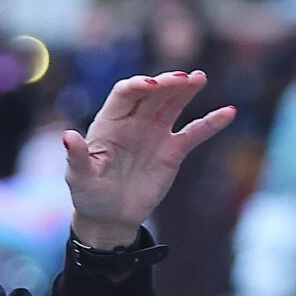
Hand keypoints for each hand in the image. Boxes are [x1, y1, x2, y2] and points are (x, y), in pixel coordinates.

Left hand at [62, 71, 235, 246]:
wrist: (110, 217)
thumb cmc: (89, 195)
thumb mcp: (79, 178)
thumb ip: (76, 157)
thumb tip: (67, 136)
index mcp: (109, 122)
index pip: (125, 94)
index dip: (138, 85)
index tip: (151, 84)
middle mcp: (133, 122)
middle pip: (152, 94)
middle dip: (166, 84)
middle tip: (182, 79)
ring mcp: (154, 133)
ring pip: (173, 105)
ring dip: (186, 91)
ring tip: (199, 78)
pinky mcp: (172, 151)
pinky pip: (194, 133)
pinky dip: (211, 123)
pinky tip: (228, 112)